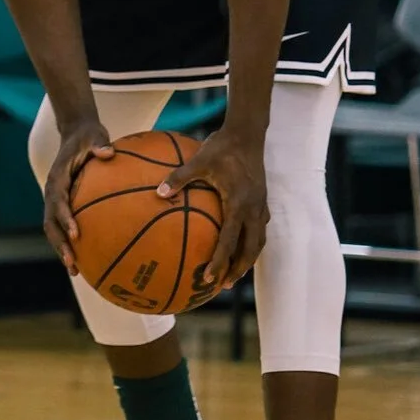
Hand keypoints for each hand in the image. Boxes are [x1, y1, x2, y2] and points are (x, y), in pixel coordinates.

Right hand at [44, 116, 113, 274]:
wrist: (76, 134)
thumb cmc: (88, 136)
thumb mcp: (94, 135)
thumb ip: (99, 144)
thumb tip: (108, 152)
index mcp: (57, 178)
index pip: (58, 202)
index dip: (65, 218)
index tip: (77, 234)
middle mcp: (53, 193)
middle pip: (50, 224)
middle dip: (60, 245)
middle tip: (73, 263)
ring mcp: (56, 201)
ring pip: (54, 231)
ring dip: (62, 250)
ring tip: (76, 272)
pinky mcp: (64, 205)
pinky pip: (65, 228)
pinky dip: (71, 245)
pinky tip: (88, 261)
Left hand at [160, 121, 268, 295]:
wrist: (248, 133)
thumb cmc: (221, 147)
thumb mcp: (198, 160)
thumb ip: (178, 178)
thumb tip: (158, 193)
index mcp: (239, 204)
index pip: (229, 241)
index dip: (220, 262)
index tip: (209, 279)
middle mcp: (253, 209)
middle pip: (249, 249)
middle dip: (237, 269)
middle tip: (222, 286)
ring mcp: (260, 206)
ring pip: (257, 241)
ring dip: (246, 259)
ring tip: (233, 273)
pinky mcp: (261, 201)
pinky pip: (258, 229)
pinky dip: (250, 243)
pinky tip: (238, 246)